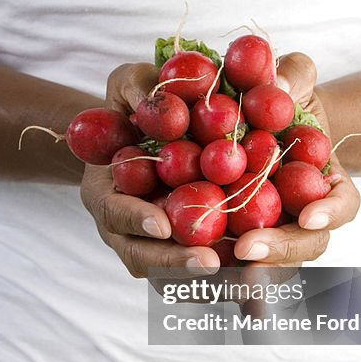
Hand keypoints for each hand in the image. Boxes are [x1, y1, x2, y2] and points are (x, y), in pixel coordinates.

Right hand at [80, 62, 220, 277]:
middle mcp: (123, 227)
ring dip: (204, 281)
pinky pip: (200, 275)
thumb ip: (140, 88)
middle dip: (175, 264)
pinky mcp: (182, 250)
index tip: (164, 224)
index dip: (135, 219)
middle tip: (211, 263)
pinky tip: (256, 278)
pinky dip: (225, 279)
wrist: (151, 129)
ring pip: (171, 277)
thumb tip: (161, 102)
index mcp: (103, 190)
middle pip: (142, 258)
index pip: (114, 211)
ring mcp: (150, 245)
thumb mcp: (131, 81)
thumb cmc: (138, 99)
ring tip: (241, 279)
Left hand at [233, 52, 360, 273]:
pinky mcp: (233, 237)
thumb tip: (279, 90)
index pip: (343, 204)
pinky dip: (211, 269)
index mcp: (328, 181)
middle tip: (247, 249)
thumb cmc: (282, 95)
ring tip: (215, 270)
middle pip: (305, 246)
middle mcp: (305, 215)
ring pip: (268, 263)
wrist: (254, 117)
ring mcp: (273, 231)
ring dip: (243, 271)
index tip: (310, 216)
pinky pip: (226, 262)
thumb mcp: (293, 74)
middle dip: (279, 251)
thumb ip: (293, 75)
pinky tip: (185, 273)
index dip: (331, 213)